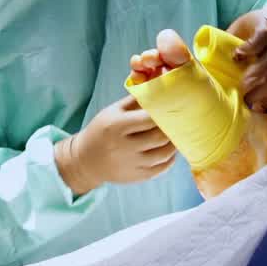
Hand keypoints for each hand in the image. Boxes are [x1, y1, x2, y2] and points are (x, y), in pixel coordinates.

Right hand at [56, 95, 176, 194]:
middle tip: (180, 120)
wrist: (86, 160)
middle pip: (159, 136)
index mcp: (118, 126)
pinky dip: (170, 158)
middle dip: (173, 127)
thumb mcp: (112, 111)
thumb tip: (157, 88)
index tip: (174, 106)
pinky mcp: (137, 177)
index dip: (164, 112)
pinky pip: (161, 168)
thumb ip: (135, 100)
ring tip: (177, 134)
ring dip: (175, 143)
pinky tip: (170, 149)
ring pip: (164, 154)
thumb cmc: (101, 130)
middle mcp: (125, 146)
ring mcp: (132, 164)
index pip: (149, 118)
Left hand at [228, 5, 266, 107]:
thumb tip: (211, 53)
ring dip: (266, 86)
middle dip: (257, 74)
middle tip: (242, 89)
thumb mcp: (245, 23)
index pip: (261, 36)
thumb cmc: (260, 24)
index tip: (236, 56)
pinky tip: (264, 97)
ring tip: (251, 99)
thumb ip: (232, 36)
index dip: (249, 47)